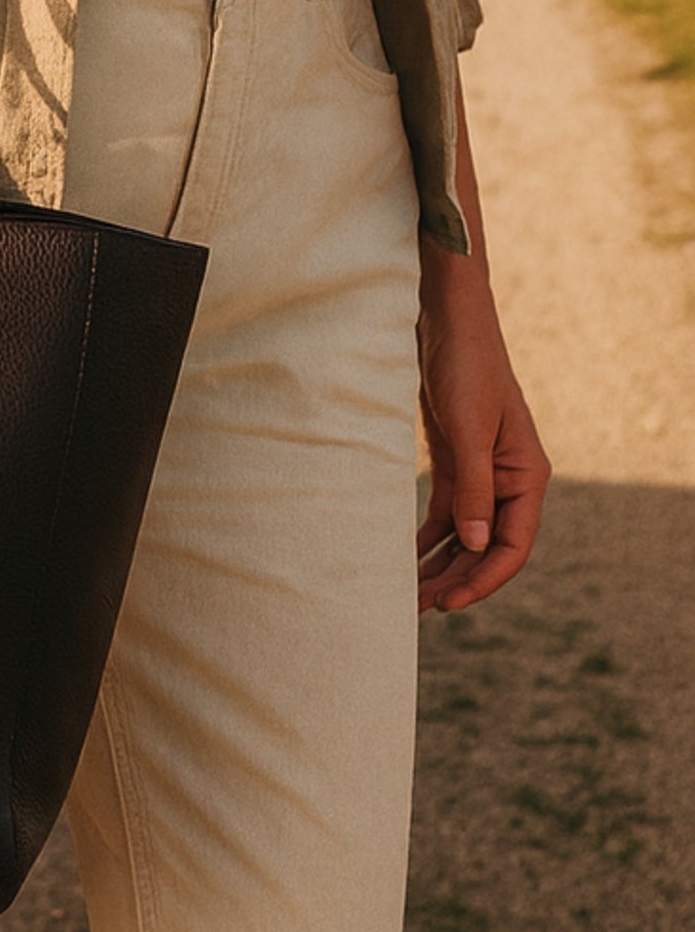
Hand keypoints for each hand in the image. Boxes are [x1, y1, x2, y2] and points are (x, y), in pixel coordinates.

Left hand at [415, 271, 551, 613]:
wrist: (447, 323)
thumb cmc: (466, 368)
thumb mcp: (469, 429)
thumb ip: (473, 487)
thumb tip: (477, 546)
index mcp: (526, 477)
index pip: (513, 545)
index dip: (484, 578)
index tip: (451, 602)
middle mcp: (508, 481)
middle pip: (487, 546)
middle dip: (457, 578)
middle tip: (417, 608)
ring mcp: (480, 472)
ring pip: (463, 533)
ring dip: (439, 563)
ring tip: (408, 594)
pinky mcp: (454, 461)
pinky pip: (445, 511)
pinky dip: (427, 536)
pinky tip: (405, 557)